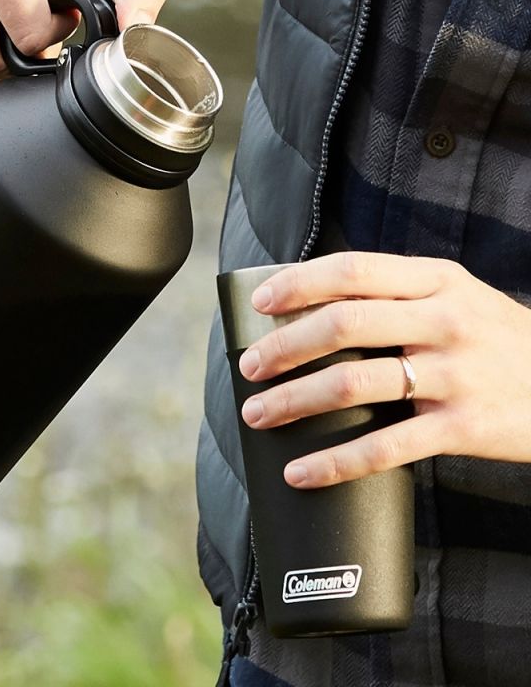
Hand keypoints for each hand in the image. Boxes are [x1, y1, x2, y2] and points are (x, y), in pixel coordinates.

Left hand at [237, 252, 530, 488]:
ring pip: (353, 384)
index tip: (259, 304)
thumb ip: (394, 294)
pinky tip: (300, 471)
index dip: (298, 284)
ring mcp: (454, 375)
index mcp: (436, 280)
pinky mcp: (462, 428)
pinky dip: (334, 462)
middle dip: (283, 347)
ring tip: (258, 413)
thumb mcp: (454, 297)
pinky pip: (385, 448)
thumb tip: (309, 305)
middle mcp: (444, 320)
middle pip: (342, 325)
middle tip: (248, 367)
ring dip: (293, 400)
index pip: (352, 270)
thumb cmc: (493, 338)